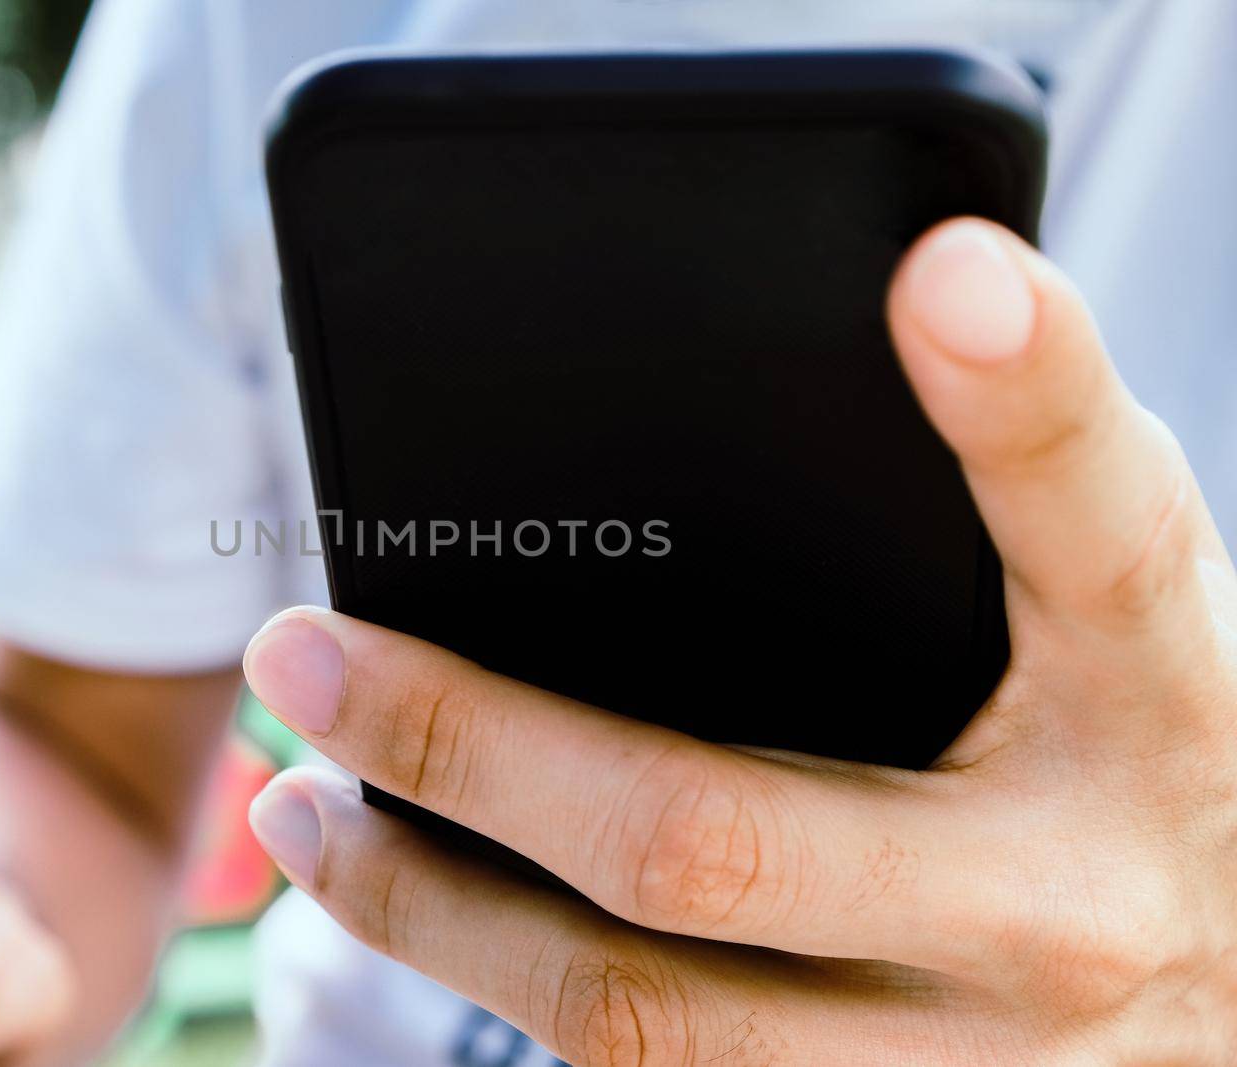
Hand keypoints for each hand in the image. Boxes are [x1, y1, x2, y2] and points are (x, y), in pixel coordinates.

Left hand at [242, 219, 1236, 1064]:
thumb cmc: (1148, 768)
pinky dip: (511, 1000)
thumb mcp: (1122, 626)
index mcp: (1157, 705)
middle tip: (308, 657)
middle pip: (709, 842)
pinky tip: (433, 918)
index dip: (1027, 392)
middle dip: (470, 745)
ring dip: (433, 912)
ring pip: (642, 1024)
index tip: (937, 272)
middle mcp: (1064, 908)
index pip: (1104, 526)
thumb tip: (871, 331)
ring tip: (303, 816)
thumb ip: (1008, 501)